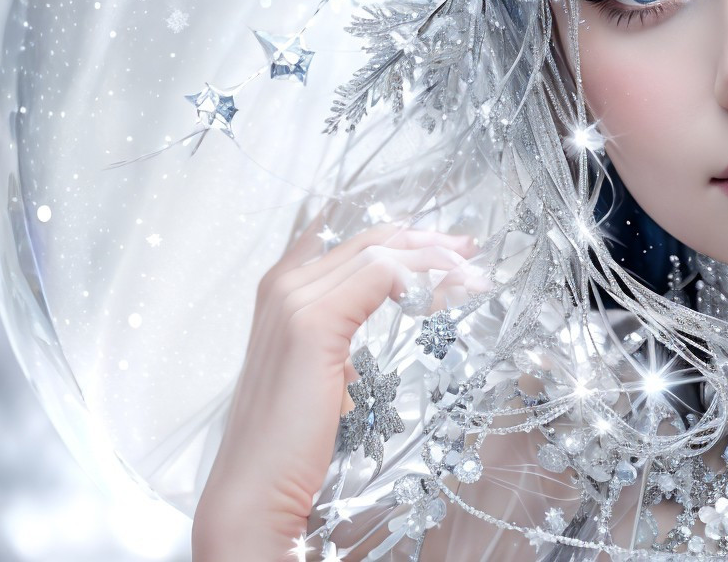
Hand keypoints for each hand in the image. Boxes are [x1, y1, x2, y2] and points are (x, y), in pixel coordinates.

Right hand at [191, 222, 483, 560]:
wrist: (255, 486)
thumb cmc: (291, 438)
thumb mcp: (323, 369)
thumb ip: (343, 335)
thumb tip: (384, 317)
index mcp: (282, 290)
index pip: (355, 244)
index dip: (406, 241)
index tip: (449, 252)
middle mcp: (284, 284)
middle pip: (371, 241)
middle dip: (428, 244)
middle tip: (470, 254)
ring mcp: (295, 300)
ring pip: (381, 254)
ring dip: (434, 261)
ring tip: (471, 277)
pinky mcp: (313, 323)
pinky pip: (382, 277)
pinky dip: (420, 279)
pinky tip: (444, 298)